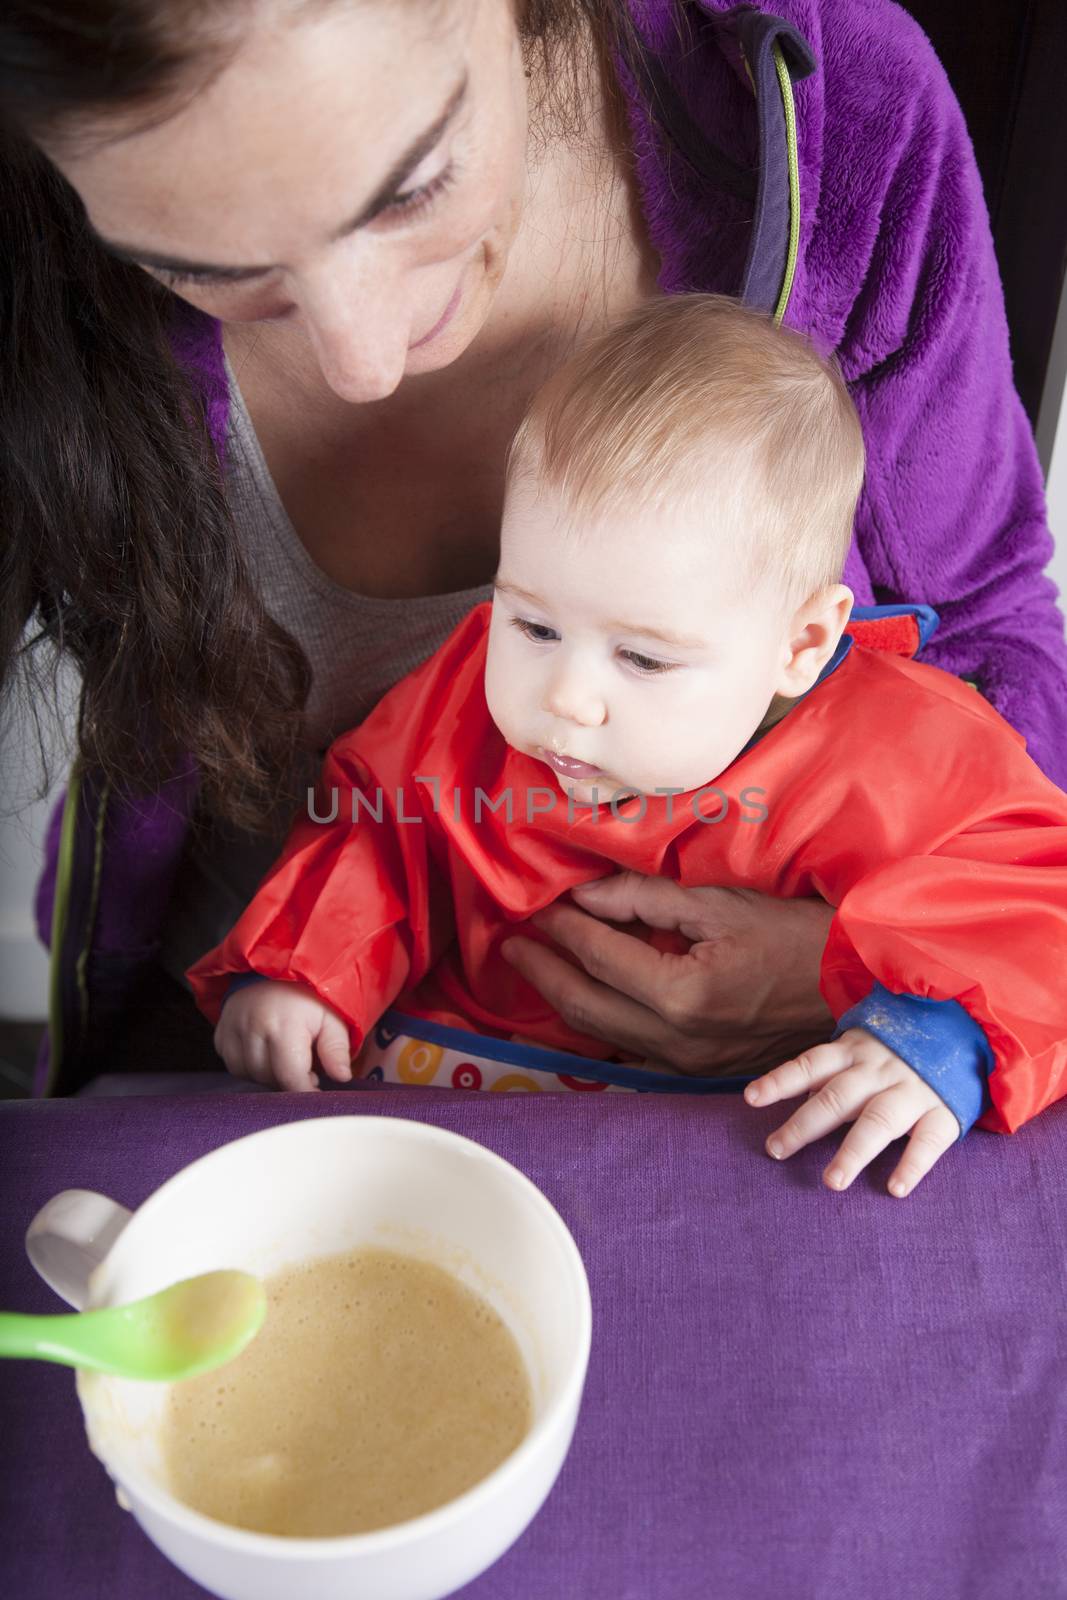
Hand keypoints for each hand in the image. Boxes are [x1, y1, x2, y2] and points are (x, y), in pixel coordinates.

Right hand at [213, 980, 353, 1091]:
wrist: (274, 966)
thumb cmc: (308, 994)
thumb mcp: (333, 1017)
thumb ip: (336, 1049)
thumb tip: (342, 1077)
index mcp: (283, 1025)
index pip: (290, 1077)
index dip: (306, 1091)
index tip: (317, 1092)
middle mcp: (252, 1028)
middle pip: (269, 1079)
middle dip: (289, 1080)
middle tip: (307, 1067)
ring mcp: (232, 1031)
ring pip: (249, 1075)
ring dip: (269, 1075)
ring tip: (286, 1057)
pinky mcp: (220, 1033)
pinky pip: (233, 1066)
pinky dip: (250, 1067)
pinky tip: (266, 1053)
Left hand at [500, 873, 836, 1074]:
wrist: (856, 986)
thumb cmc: (795, 934)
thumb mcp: (720, 902)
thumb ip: (646, 898)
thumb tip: (586, 893)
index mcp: (683, 993)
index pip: (598, 956)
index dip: (560, 928)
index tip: (534, 905)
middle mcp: (677, 1038)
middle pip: (584, 1004)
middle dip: (541, 970)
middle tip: (511, 941)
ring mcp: (687, 1062)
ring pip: (601, 1033)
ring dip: (562, 998)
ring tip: (533, 965)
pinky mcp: (696, 1069)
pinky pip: (630, 1046)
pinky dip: (598, 1020)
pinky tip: (581, 998)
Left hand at [744, 1027, 959, 1195]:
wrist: (965, 1029)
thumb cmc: (900, 1049)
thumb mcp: (862, 1048)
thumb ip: (833, 1072)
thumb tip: (797, 1099)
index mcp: (855, 1052)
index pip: (810, 1064)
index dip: (781, 1080)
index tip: (751, 1098)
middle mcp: (880, 1069)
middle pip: (836, 1098)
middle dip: (804, 1125)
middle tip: (776, 1150)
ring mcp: (913, 1089)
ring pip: (878, 1121)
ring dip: (853, 1152)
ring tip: (831, 1182)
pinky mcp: (944, 1110)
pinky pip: (929, 1140)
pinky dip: (912, 1164)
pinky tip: (895, 1188)